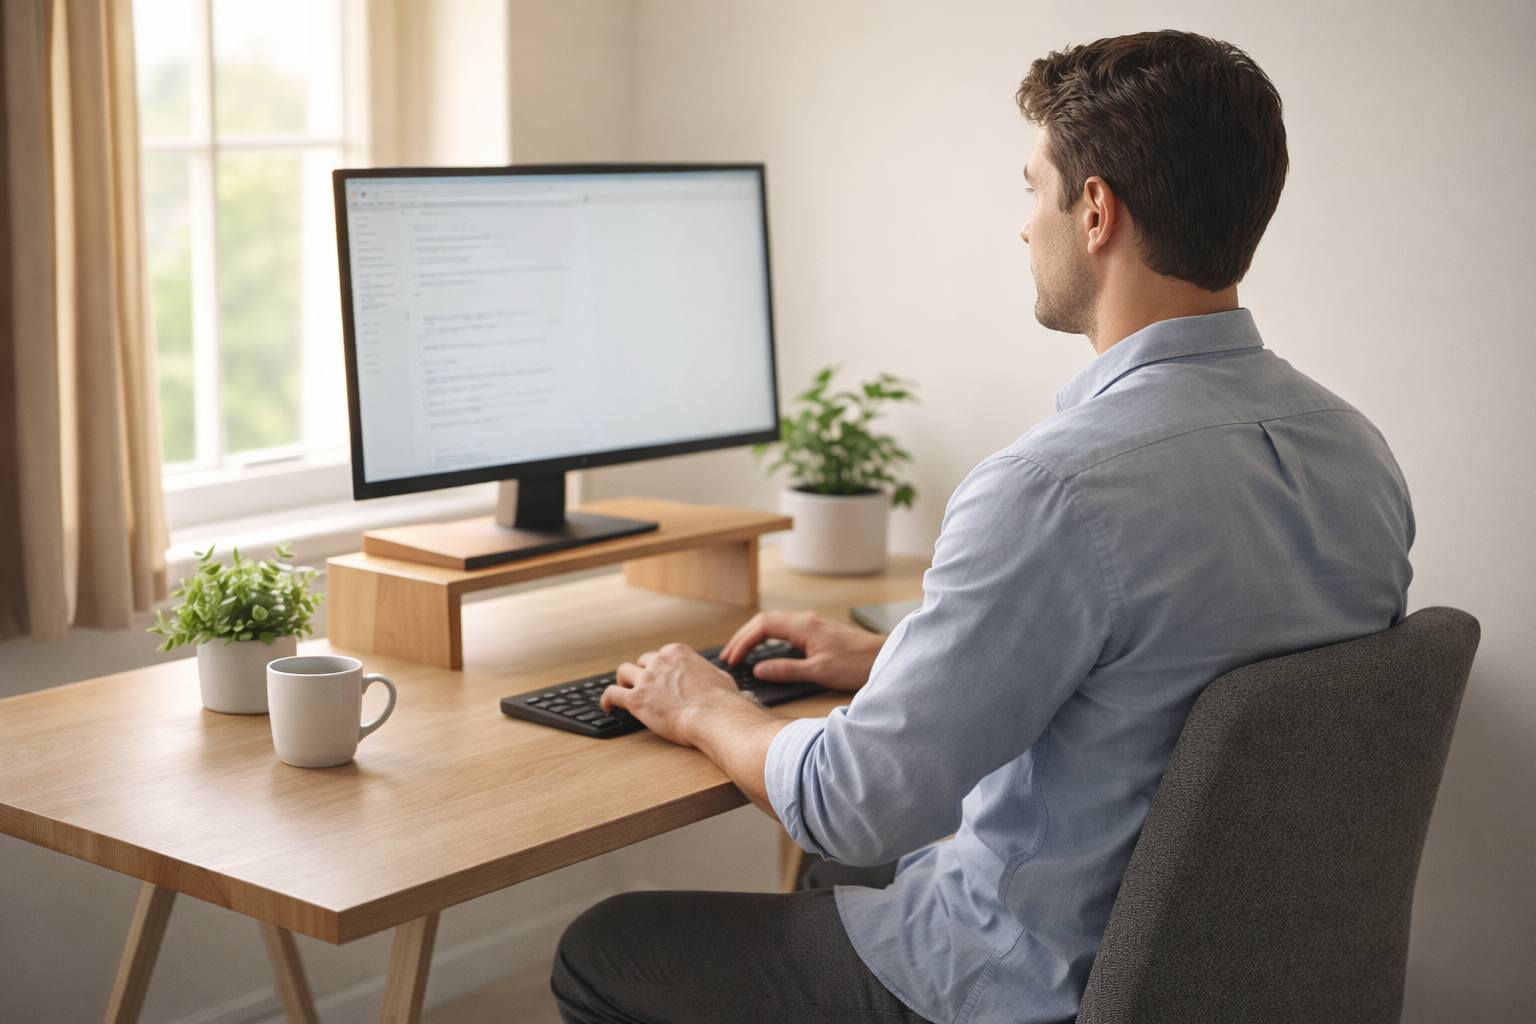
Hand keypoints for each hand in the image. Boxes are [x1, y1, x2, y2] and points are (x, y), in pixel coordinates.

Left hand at [603, 643, 774, 747]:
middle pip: (642, 662)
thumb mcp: (724, 681)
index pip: (661, 654)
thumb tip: (734, 690)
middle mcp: (660, 662)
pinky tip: (607, 707)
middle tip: (643, 686)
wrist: (713, 716)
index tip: (660, 676)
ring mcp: (646, 680)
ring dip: (623, 682)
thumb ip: (718, 681)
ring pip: (623, 673)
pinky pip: (612, 694)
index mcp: (679, 653)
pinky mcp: (636, 700)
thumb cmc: (723, 702)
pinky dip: (607, 699)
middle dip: (642, 673)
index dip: (659, 667)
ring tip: (622, 691)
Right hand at [720, 611, 886, 691]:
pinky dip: (769, 639)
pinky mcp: (818, 632)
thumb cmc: (857, 663)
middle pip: (764, 622)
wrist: (884, 657)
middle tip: (728, 657)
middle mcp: (806, 620)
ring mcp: (812, 624)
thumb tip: (758, 670)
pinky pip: (785, 630)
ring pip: (774, 625)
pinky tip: (766, 652)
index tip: (732, 659)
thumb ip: (787, 670)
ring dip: (755, 638)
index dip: (743, 642)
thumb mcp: (819, 672)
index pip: (762, 627)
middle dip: (743, 638)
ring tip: (741, 654)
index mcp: (803, 626)